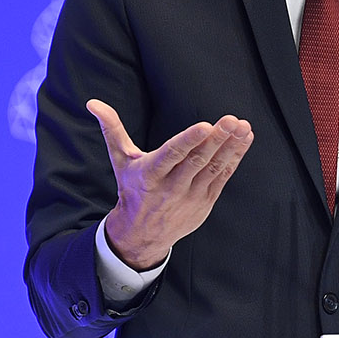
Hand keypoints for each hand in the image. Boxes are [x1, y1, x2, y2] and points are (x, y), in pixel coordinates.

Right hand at [91, 100, 252, 269]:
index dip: (189, 140)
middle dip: (217, 139)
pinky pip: (223, 177)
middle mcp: (171, 187)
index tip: (205, 125)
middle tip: (232, 120)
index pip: (172, 155)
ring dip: (231, 147)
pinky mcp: (205, 202)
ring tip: (243, 127)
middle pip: (197, 161)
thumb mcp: (120, 160)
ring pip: (214, 168)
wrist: (142, 234)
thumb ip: (111, 129)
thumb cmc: (132, 188)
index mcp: (150, 175)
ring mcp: (191, 197)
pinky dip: (235, 158)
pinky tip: (245, 139)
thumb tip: (93, 103)